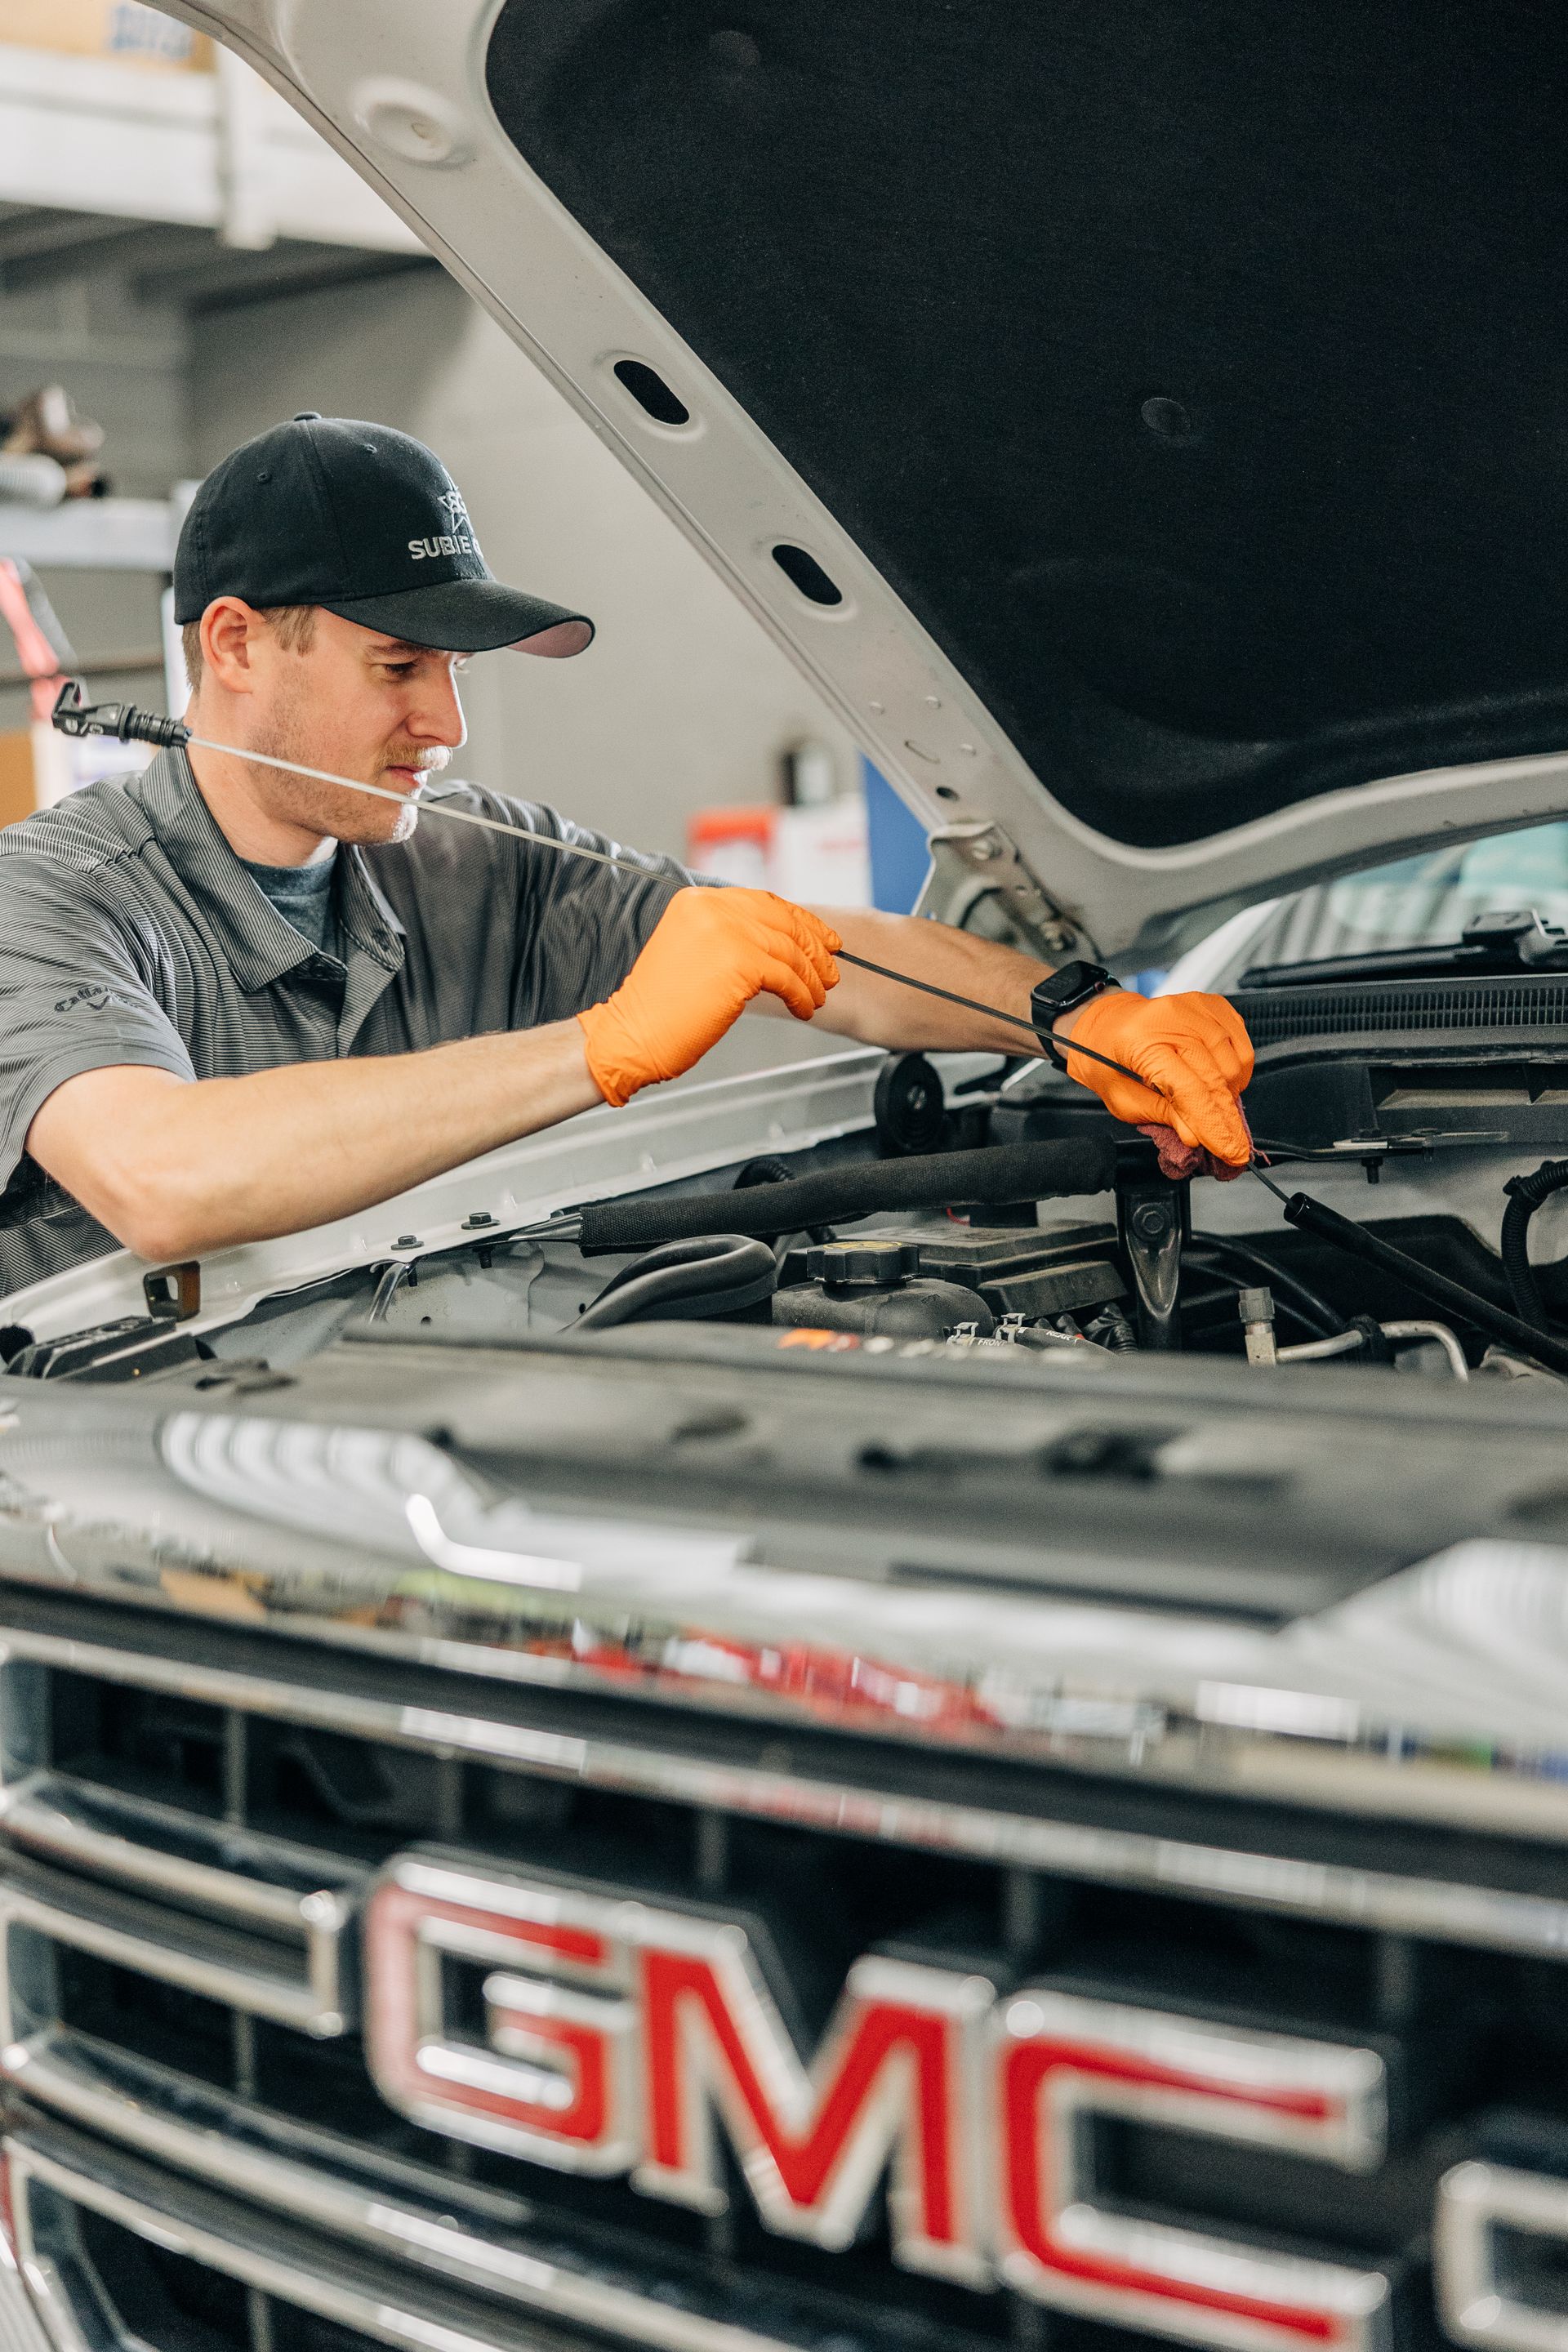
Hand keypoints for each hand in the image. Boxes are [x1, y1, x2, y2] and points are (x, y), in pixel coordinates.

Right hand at [578, 886, 840, 1106]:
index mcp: (699, 900)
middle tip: (830, 968)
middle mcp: (713, 908)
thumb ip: (728, 937)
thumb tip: (777, 944)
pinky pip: (787, 977)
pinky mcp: (740, 963)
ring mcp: (727, 933)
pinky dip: (801, 994)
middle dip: (814, 947)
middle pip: (783, 922)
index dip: (800, 920)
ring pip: (790, 951)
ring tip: (818, 995)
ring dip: (811, 977)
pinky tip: (803, 1007)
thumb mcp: (692, 952)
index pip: (765, 902)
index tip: (821, 936)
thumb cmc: (659, 1007)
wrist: (631, 1034)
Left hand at [1058, 988, 1253, 1167]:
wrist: (1107, 1023)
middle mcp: (1171, 1019)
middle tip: (1231, 1143)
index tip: (1231, 1151)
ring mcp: (1194, 1008)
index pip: (1190, 1089)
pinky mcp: (1212, 1005)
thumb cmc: (1109, 1058)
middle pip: (1216, 1077)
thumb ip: (1162, 1116)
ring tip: (1212, 1103)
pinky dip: (1237, 1069)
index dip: (1213, 1126)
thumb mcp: (1123, 1099)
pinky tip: (1220, 1079)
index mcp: (1141, 1041)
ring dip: (1230, 1093)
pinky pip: (1241, 1044)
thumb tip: (1196, 1135)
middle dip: (1227, 1118)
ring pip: (1234, 1062)